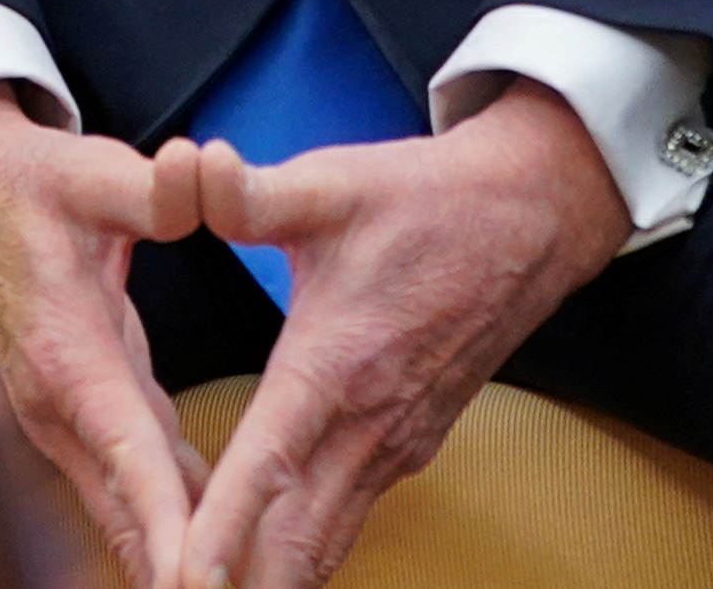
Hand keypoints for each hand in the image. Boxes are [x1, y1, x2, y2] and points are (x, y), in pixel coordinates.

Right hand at [0, 86, 199, 585]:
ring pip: (128, 508)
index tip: (199, 578)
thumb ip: (152, 188)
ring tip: (238, 582)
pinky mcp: (84, 416)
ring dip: (174, 553)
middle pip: (126, 510)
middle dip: (176, 566)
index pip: (129, 454)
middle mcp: (58, 405)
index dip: (167, 521)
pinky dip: (172, 519)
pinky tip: (223, 545)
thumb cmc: (26, 185)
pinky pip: (135, 483)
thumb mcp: (89, 171)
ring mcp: (65, 419)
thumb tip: (202, 169)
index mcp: (66, 353)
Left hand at [153, 84, 628, 586]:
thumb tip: (192, 165)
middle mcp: (369, 424)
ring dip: (270, 577)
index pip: (269, 467)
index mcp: (337, 364)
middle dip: (239, 583)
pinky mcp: (407, 448)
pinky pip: (344, 521)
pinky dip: (298, 553)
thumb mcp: (332, 184)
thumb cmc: (425, 202)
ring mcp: (394, 446)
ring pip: (324, 543)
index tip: (184, 579)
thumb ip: (253, 192)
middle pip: (296, 541)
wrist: (528, 219)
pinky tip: (260, 565)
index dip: (222, 530)